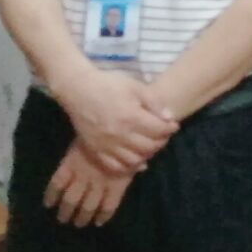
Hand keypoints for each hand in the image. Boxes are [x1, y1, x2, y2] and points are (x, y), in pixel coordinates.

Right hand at [44, 141, 134, 227]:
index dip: (104, 215)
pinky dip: (51, 195)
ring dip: (67, 212)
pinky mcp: (68, 166)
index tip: (98, 223)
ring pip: (72, 200)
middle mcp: (98, 182)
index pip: (110, 205)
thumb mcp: (135, 148)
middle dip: (82, 218)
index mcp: (116, 180)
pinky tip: (48, 203)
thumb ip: (136, 161)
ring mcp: (81, 175)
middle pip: (88, 207)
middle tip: (76, 224)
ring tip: (63, 219)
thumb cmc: (124, 133)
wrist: (103, 117)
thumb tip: (143, 169)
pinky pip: (57, 184)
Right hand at [54, 67, 177, 172]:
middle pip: (148, 147)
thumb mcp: (136, 86)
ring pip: (134, 160)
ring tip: (150, 145)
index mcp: (131, 117)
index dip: (170, 129)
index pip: (158, 131)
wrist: (78, 90)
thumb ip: (154, 102)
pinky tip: (135, 160)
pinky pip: (115, 166)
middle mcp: (119, 135)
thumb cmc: (109, 84)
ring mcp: (106, 145)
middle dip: (161, 142)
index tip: (173, 125)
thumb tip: (169, 118)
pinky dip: (128, 166)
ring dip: (146, 155)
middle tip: (163, 135)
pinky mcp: (95, 150)